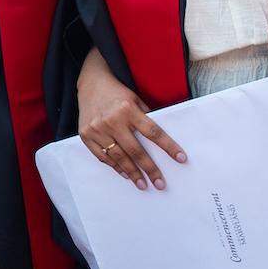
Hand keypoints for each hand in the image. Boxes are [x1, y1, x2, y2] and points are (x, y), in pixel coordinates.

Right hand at [77, 48, 183, 189]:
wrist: (91, 83)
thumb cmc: (118, 93)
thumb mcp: (135, 99)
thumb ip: (146, 117)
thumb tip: (159, 140)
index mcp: (128, 109)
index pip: (153, 132)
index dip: (168, 146)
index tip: (181, 159)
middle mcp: (113, 121)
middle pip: (135, 150)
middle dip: (150, 169)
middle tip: (160, 184)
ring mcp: (98, 129)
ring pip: (119, 157)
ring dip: (132, 173)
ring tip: (143, 185)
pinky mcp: (86, 135)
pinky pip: (102, 156)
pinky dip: (115, 166)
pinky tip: (125, 173)